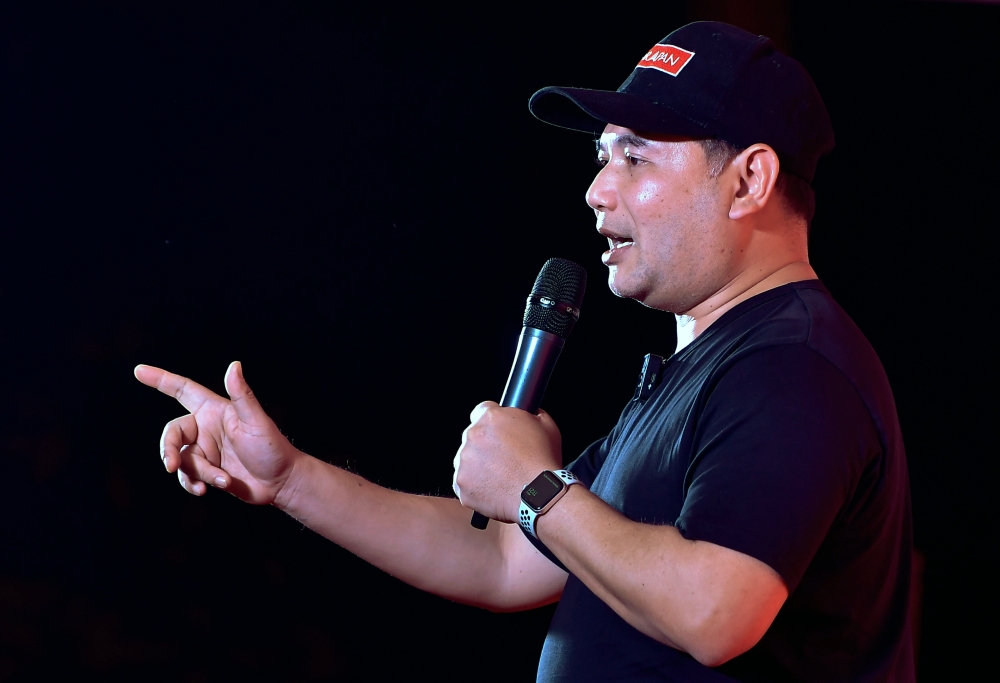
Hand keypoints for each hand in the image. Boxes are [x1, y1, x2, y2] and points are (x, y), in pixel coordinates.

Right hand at [134, 361, 301, 505]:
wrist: (281, 482)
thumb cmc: (272, 447)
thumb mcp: (256, 421)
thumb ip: (242, 395)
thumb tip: (234, 365)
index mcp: (214, 410)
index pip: (182, 390)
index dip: (160, 379)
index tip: (139, 371)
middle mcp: (205, 427)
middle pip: (172, 433)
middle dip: (168, 450)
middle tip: (171, 466)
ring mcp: (205, 450)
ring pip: (180, 459)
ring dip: (197, 473)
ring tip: (221, 480)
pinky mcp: (206, 469)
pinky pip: (186, 476)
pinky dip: (194, 484)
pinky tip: (207, 490)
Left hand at [452, 402, 561, 522]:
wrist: (539, 494)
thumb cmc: (543, 461)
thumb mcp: (546, 426)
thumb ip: (532, 414)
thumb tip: (529, 412)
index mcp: (491, 417)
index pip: (482, 410)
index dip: (492, 421)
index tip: (497, 431)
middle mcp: (473, 435)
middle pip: (473, 436)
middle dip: (486, 445)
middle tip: (504, 458)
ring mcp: (464, 460)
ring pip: (467, 459)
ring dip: (479, 465)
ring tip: (500, 476)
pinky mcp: (461, 483)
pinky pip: (463, 482)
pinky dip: (475, 486)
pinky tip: (493, 488)